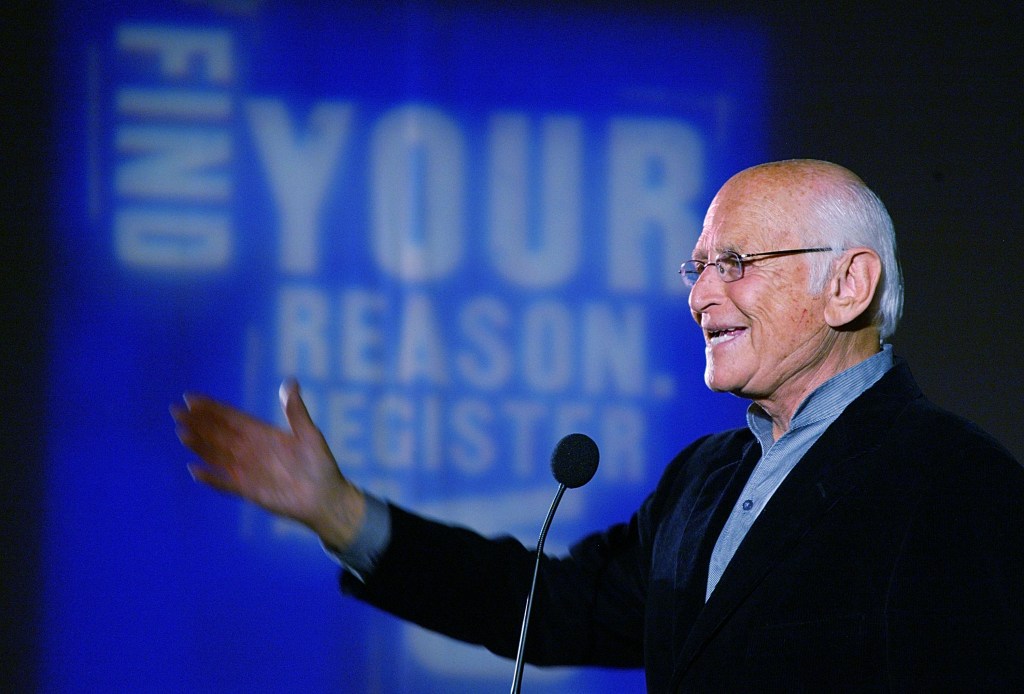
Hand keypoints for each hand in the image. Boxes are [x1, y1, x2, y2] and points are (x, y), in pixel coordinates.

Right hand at [171, 380, 365, 549]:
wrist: (326, 498)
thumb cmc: (320, 465)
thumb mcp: (309, 434)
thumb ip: (296, 411)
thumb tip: (290, 382)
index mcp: (263, 434)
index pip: (232, 418)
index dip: (212, 408)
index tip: (192, 398)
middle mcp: (251, 450)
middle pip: (219, 434)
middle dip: (198, 422)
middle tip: (177, 411)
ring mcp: (248, 471)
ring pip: (218, 455)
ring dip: (200, 446)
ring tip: (182, 433)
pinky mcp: (249, 491)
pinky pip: (226, 484)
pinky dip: (212, 479)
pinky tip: (195, 471)